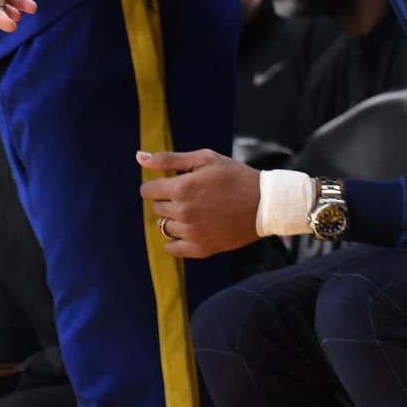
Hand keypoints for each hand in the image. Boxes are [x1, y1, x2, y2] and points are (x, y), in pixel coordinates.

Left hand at [138, 149, 260, 257]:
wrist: (266, 204)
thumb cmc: (235, 176)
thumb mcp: (204, 159)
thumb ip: (168, 159)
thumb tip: (139, 157)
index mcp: (182, 188)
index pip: (147, 190)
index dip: (157, 185)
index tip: (171, 183)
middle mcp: (184, 212)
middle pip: (156, 207)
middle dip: (166, 200)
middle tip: (188, 196)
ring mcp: (193, 232)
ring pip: (164, 226)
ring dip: (172, 219)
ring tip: (193, 212)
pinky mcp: (203, 248)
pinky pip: (173, 249)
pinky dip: (174, 242)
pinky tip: (187, 231)